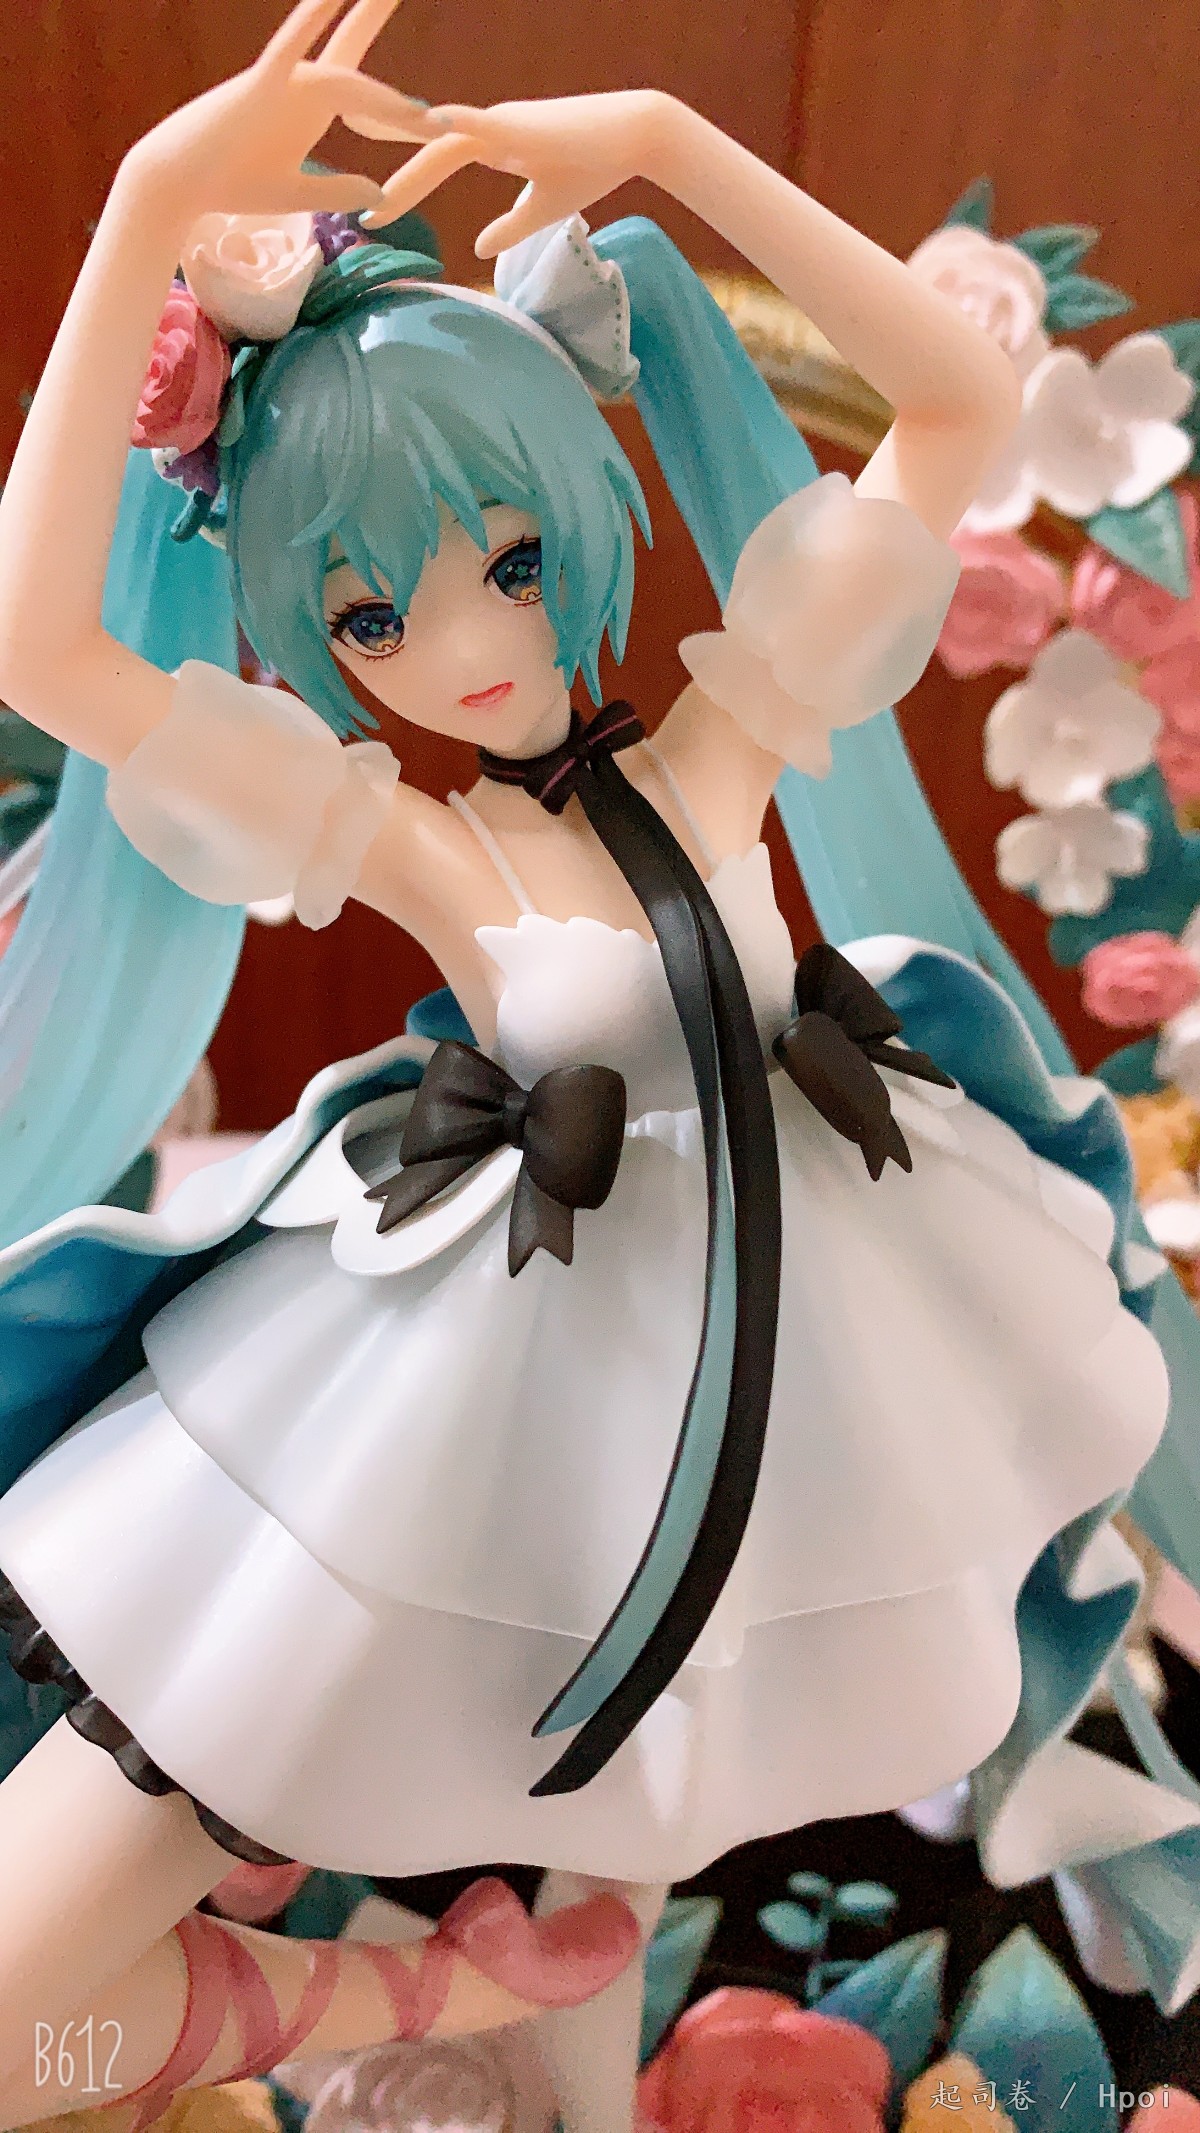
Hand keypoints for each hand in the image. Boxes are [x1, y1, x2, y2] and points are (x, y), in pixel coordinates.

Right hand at [121, 0, 431, 228]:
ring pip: (343, 67)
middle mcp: (303, 86)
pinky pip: (291, 45)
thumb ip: (336, 191)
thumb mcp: (295, 193)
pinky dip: (313, 19)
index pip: (370, 101)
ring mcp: (284, 81)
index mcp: (313, 109)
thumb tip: (377, 193)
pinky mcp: (261, 84)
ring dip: (370, 38)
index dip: (404, 113)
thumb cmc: (230, 186)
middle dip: (377, 16)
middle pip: (355, 47)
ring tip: (392, 0)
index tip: (440, 125)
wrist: (179, 183)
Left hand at [359, 89, 676, 254]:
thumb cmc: (594, 167)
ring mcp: (503, 122)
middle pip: (426, 151)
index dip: (403, 186)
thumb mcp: (545, 209)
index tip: (371, 214)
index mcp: (491, 143)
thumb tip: (480, 250)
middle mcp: (488, 126)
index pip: (434, 162)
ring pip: (443, 142)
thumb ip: (510, 226)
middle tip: (353, 210)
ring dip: (409, 170)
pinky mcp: (523, 124)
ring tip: (377, 196)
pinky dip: (454, 124)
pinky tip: (426, 127)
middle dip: (391, 180)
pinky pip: (481, 124)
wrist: (635, 137)